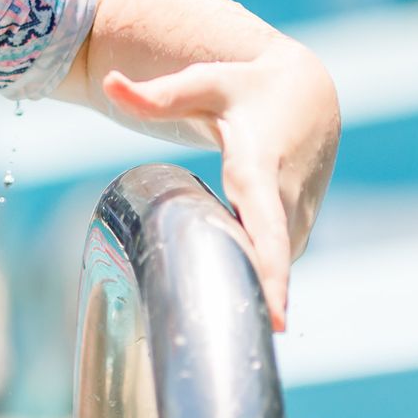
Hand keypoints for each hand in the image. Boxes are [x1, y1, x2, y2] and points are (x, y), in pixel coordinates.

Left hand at [101, 42, 339, 330]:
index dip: (271, 273)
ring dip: (246, 283)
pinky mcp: (299, 225)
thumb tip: (110, 85)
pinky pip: (272, 257)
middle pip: (267, 257)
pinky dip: (251, 270)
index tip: (275, 318)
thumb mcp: (203, 83)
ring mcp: (299, 215)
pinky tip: (223, 278)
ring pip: (269, 261)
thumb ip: (156, 95)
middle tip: (220, 334)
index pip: (267, 226)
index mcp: (259, 166)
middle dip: (249, 294)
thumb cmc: (245, 87)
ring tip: (215, 311)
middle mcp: (286, 197)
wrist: (307, 93)